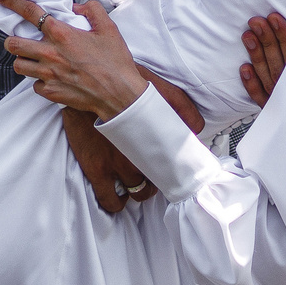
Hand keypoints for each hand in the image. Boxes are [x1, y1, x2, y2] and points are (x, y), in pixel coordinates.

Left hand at [5, 0, 145, 118]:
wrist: (120, 94)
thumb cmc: (115, 62)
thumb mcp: (109, 28)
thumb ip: (92, 10)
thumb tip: (77, 8)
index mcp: (62, 35)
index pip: (30, 13)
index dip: (13, 3)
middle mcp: (50, 54)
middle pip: (12, 44)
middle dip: (12, 40)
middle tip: (19, 39)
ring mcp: (48, 75)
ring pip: (18, 66)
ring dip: (23, 61)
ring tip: (33, 59)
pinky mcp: (51, 92)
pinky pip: (34, 85)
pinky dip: (39, 81)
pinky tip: (50, 78)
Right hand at [58, 78, 206, 212]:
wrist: (89, 83)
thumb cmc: (123, 82)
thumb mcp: (161, 88)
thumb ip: (182, 107)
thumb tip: (197, 128)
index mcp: (156, 140)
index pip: (174, 167)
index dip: (177, 171)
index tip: (176, 170)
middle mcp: (139, 157)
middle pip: (159, 180)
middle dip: (159, 178)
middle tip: (154, 169)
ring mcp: (116, 166)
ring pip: (138, 193)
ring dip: (140, 189)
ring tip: (137, 179)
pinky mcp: (96, 170)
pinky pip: (110, 201)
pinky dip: (117, 202)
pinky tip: (119, 195)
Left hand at [239, 12, 285, 105]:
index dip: (284, 35)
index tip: (274, 18)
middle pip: (278, 61)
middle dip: (267, 40)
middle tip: (255, 22)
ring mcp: (281, 99)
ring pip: (267, 75)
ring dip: (256, 55)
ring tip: (247, 36)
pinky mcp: (271, 109)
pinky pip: (259, 97)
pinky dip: (251, 84)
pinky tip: (244, 68)